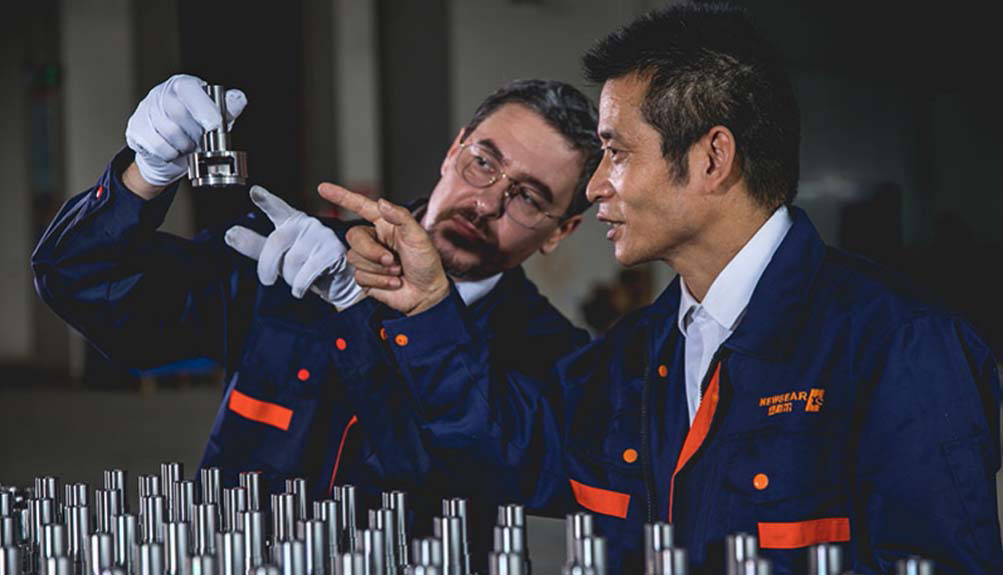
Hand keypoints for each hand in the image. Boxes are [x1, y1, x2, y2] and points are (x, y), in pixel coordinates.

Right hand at [126, 74, 245, 186]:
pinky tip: (174, 150)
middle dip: (196, 133)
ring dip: (185, 145)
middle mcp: (161, 94)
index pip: (189, 89)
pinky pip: (158, 146)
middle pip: (179, 113)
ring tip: (188, 144)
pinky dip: (171, 153)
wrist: (170, 155)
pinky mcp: (136, 129)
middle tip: (201, 140)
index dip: (203, 107)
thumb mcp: (216, 119)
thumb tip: (238, 98)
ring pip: (169, 132)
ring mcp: (145, 110)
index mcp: (182, 86)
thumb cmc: (195, 132)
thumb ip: (228, 109)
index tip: (216, 125)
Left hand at [224, 185, 363, 308]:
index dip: (266, 200)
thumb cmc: (306, 265)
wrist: (337, 283)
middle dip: (267, 264)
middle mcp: (307, 224)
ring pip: (293, 260)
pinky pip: (307, 271)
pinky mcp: (333, 251)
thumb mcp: (277, 256)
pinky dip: (300, 285)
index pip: (277, 208)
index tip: (254, 192)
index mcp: (292, 222)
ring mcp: (322, 236)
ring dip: (290, 278)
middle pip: (277, 241)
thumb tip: (230, 234)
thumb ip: (254, 245)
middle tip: (266, 279)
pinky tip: (301, 288)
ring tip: (296, 280)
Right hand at [317, 183, 449, 315]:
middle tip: (392, 261)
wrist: (427, 293)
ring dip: (378, 269)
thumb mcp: (419, 236)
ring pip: (354, 258)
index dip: (341, 196)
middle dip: (371, 251)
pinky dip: (379, 281)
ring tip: (397, 272)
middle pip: (354, 237)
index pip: (360, 206)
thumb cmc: (426, 262)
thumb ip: (401, 217)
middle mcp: (374, 239)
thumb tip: (381, 202)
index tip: (323, 188)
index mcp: (385, 224)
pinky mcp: (366, 277)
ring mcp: (368, 258)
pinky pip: (360, 276)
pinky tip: (394, 283)